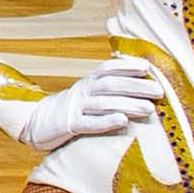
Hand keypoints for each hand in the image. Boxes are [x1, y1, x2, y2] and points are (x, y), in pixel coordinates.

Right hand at [0, 53, 165, 152]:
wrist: (33, 122)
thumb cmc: (69, 110)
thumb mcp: (86, 94)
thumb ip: (106, 89)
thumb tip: (140, 85)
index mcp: (87, 82)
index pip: (108, 69)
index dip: (127, 67)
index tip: (147, 68)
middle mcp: (82, 91)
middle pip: (111, 85)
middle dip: (136, 87)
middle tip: (159, 92)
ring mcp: (74, 107)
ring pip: (103, 103)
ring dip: (128, 104)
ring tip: (149, 109)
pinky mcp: (69, 125)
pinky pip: (89, 123)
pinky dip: (106, 121)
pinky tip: (123, 121)